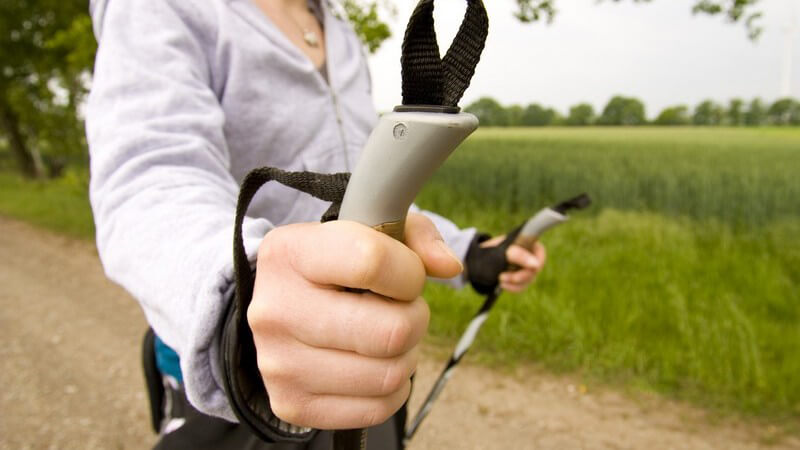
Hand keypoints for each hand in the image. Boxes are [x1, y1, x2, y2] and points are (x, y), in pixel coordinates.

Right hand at [247, 213, 462, 429]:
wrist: (277, 310)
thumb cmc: (333, 266)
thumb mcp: (367, 232)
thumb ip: (414, 235)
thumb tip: (449, 267)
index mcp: (289, 253)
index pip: (371, 261)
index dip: (409, 272)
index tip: (406, 274)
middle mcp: (276, 309)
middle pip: (392, 331)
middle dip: (415, 319)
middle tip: (404, 310)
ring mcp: (279, 363)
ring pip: (389, 374)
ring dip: (406, 356)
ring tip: (388, 337)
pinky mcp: (291, 404)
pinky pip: (376, 409)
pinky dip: (391, 390)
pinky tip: (376, 365)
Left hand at [479, 236, 546, 292]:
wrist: (474, 263)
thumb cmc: (487, 253)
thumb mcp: (501, 252)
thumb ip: (518, 255)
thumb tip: (536, 264)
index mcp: (524, 243)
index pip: (540, 252)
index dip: (538, 261)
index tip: (530, 268)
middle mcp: (526, 254)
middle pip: (535, 269)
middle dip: (521, 276)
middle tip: (504, 277)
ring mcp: (523, 267)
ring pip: (529, 279)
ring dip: (515, 283)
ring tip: (500, 279)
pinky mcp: (518, 278)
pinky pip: (522, 286)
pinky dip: (513, 287)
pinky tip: (502, 284)